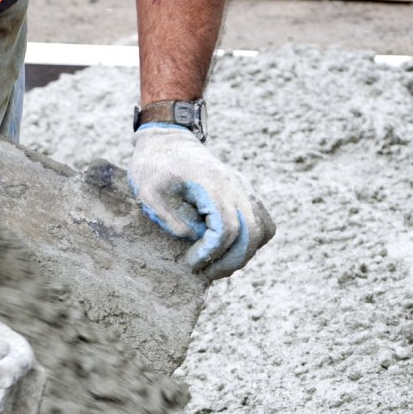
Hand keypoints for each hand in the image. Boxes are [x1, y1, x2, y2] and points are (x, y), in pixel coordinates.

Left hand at [129, 125, 274, 280]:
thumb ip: (170, 218)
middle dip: (231, 261)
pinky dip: (252, 241)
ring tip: (218, 265)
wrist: (167, 140)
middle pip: (251, 233)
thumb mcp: (149, 193)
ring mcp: (243, 188)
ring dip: (244, 254)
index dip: (212, 252)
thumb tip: (195, 237)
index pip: (227, 228)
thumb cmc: (154, 167)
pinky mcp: (244, 193)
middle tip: (207, 273)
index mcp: (212, 185)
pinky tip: (228, 250)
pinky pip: (263, 221)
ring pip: (263, 229)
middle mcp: (235, 186)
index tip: (191, 262)